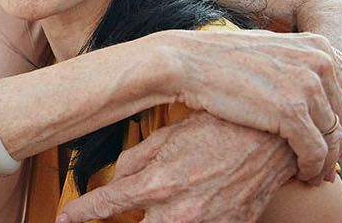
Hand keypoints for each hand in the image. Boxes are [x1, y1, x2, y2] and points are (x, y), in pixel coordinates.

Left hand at [58, 113, 293, 222]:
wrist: (275, 138)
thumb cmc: (219, 128)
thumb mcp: (170, 135)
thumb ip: (136, 159)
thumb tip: (114, 178)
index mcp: (159, 182)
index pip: (106, 204)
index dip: (81, 213)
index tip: (65, 218)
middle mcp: (179, 211)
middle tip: (98, 222)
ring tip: (150, 213)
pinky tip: (182, 213)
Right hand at [150, 29, 341, 181]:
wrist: (188, 62)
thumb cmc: (224, 58)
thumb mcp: (274, 46)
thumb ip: (310, 57)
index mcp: (318, 47)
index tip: (332, 140)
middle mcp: (318, 64)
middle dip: (338, 145)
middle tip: (328, 164)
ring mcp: (306, 88)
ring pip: (333, 137)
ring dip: (326, 161)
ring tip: (315, 174)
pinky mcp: (291, 113)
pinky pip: (315, 151)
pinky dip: (312, 167)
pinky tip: (302, 175)